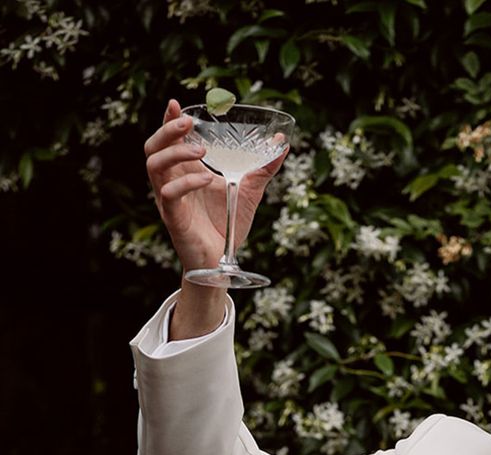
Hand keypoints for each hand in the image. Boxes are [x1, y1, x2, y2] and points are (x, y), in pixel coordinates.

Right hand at [143, 99, 287, 272]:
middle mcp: (173, 182)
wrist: (222, 261)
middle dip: (167, 130)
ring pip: (154, 165)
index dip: (169, 120)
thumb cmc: (228, 226)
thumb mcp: (249, 192)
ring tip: (202, 150)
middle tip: (188, 122)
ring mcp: (170, 200)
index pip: (170, 140)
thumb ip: (262, 170)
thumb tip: (282, 146)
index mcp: (186, 171)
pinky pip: (169, 195)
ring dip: (175, 152)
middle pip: (153, 147)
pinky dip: (187, 183)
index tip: (175, 103)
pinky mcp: (174, 218)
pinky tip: (207, 179)